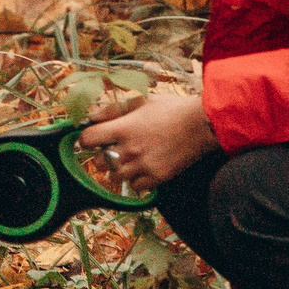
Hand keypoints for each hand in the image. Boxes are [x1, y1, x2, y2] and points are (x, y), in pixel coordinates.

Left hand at [76, 90, 217, 186]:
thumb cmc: (171, 109)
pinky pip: (134, 187)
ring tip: (132, 158)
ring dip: (119, 169)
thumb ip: (114, 109)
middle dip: (103, 155)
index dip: (87, 139)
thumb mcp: (142, 101)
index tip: (94, 138)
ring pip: (115, 177)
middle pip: (98, 162)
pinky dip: (135, 181)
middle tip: (115, 148)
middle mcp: (129, 150)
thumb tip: (90, 116)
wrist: (201, 125)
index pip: (87, 139)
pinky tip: (144, 169)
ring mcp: (142, 166)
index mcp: (123, 128)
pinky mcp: (156, 178)